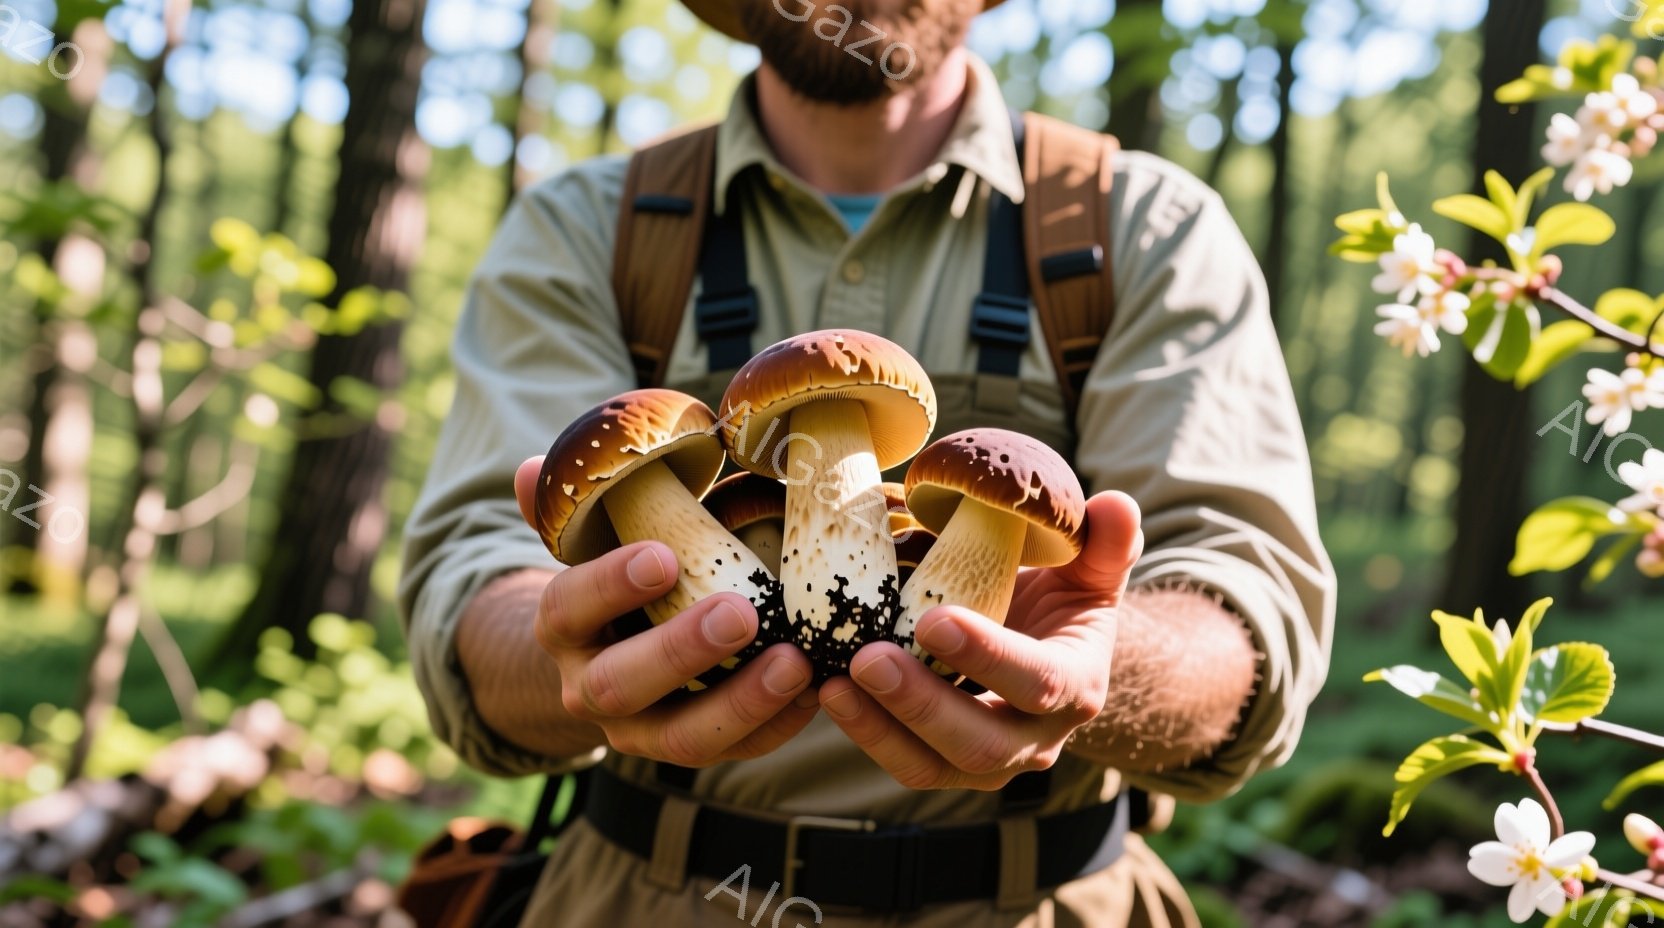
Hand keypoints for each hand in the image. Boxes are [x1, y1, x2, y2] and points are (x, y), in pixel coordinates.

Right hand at [512, 456, 818, 766]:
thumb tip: (529, 469)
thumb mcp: (594, 541)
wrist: (618, 655)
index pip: (568, 607)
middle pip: (620, 683)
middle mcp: (588, 688)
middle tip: (743, 613)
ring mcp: (638, 732)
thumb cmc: (622, 577)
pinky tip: (814, 691)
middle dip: (681, 651)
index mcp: (562, 626)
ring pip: (680, 737)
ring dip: (739, 703)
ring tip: (796, 662)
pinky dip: (775, 726)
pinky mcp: (692, 751)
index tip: (662, 557)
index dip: (609, 585)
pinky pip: (733, 752)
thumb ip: (574, 508)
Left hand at [818, 491, 1140, 789]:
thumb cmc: (1064, 602)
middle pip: (980, 744)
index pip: (1036, 682)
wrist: (1052, 658)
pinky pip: (903, 762)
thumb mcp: (1091, 570)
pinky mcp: (943, 766)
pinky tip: (824, 691)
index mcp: (1075, 688)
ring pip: (932, 766)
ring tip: (832, 682)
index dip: (987, 657)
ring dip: (878, 728)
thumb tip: (1115, 504)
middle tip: (865, 658)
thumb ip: (1106, 542)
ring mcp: (987, 762)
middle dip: (920, 705)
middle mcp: (1035, 740)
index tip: (932, 619)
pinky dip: (863, 731)